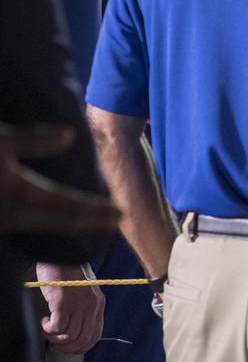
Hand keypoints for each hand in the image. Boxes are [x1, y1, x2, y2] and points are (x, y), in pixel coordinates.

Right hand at [0, 123, 119, 234]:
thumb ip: (33, 140)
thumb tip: (70, 135)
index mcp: (21, 195)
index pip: (68, 206)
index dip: (96, 211)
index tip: (121, 212)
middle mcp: (14, 215)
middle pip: (60, 221)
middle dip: (90, 220)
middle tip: (118, 218)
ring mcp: (3, 223)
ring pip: (43, 225)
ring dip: (69, 222)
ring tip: (90, 218)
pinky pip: (27, 225)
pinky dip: (47, 221)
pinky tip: (50, 216)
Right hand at [37, 262, 105, 354]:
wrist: (62, 255)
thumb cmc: (68, 274)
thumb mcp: (84, 293)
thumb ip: (84, 309)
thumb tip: (74, 332)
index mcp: (98, 304)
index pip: (95, 335)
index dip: (81, 347)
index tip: (69, 349)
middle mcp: (92, 305)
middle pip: (82, 339)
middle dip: (66, 347)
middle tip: (54, 342)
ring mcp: (78, 304)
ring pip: (68, 336)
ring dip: (55, 338)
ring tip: (48, 329)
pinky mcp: (63, 302)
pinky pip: (57, 327)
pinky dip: (48, 329)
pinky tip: (45, 321)